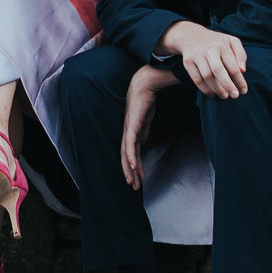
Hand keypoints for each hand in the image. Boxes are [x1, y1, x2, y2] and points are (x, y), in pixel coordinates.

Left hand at [121, 64, 181, 188]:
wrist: (144, 85)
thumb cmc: (145, 101)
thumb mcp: (145, 120)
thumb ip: (143, 131)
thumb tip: (142, 141)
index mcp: (129, 133)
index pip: (130, 154)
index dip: (133, 168)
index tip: (138, 180)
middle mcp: (126, 133)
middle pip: (126, 158)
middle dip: (130, 174)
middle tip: (135, 188)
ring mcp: (128, 130)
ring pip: (127, 154)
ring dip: (130, 170)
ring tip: (134, 183)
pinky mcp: (131, 125)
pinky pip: (131, 144)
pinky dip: (132, 156)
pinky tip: (134, 166)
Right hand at [165, 22, 247, 98]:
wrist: (191, 35)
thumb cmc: (217, 42)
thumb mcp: (231, 42)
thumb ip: (241, 55)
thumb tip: (243, 70)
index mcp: (223, 45)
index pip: (233, 66)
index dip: (239, 80)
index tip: (243, 91)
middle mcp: (209, 49)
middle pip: (218, 71)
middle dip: (227, 85)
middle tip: (234, 96)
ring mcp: (197, 55)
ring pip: (206, 77)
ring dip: (217, 89)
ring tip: (224, 95)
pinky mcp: (188, 62)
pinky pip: (196, 79)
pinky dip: (205, 89)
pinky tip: (212, 93)